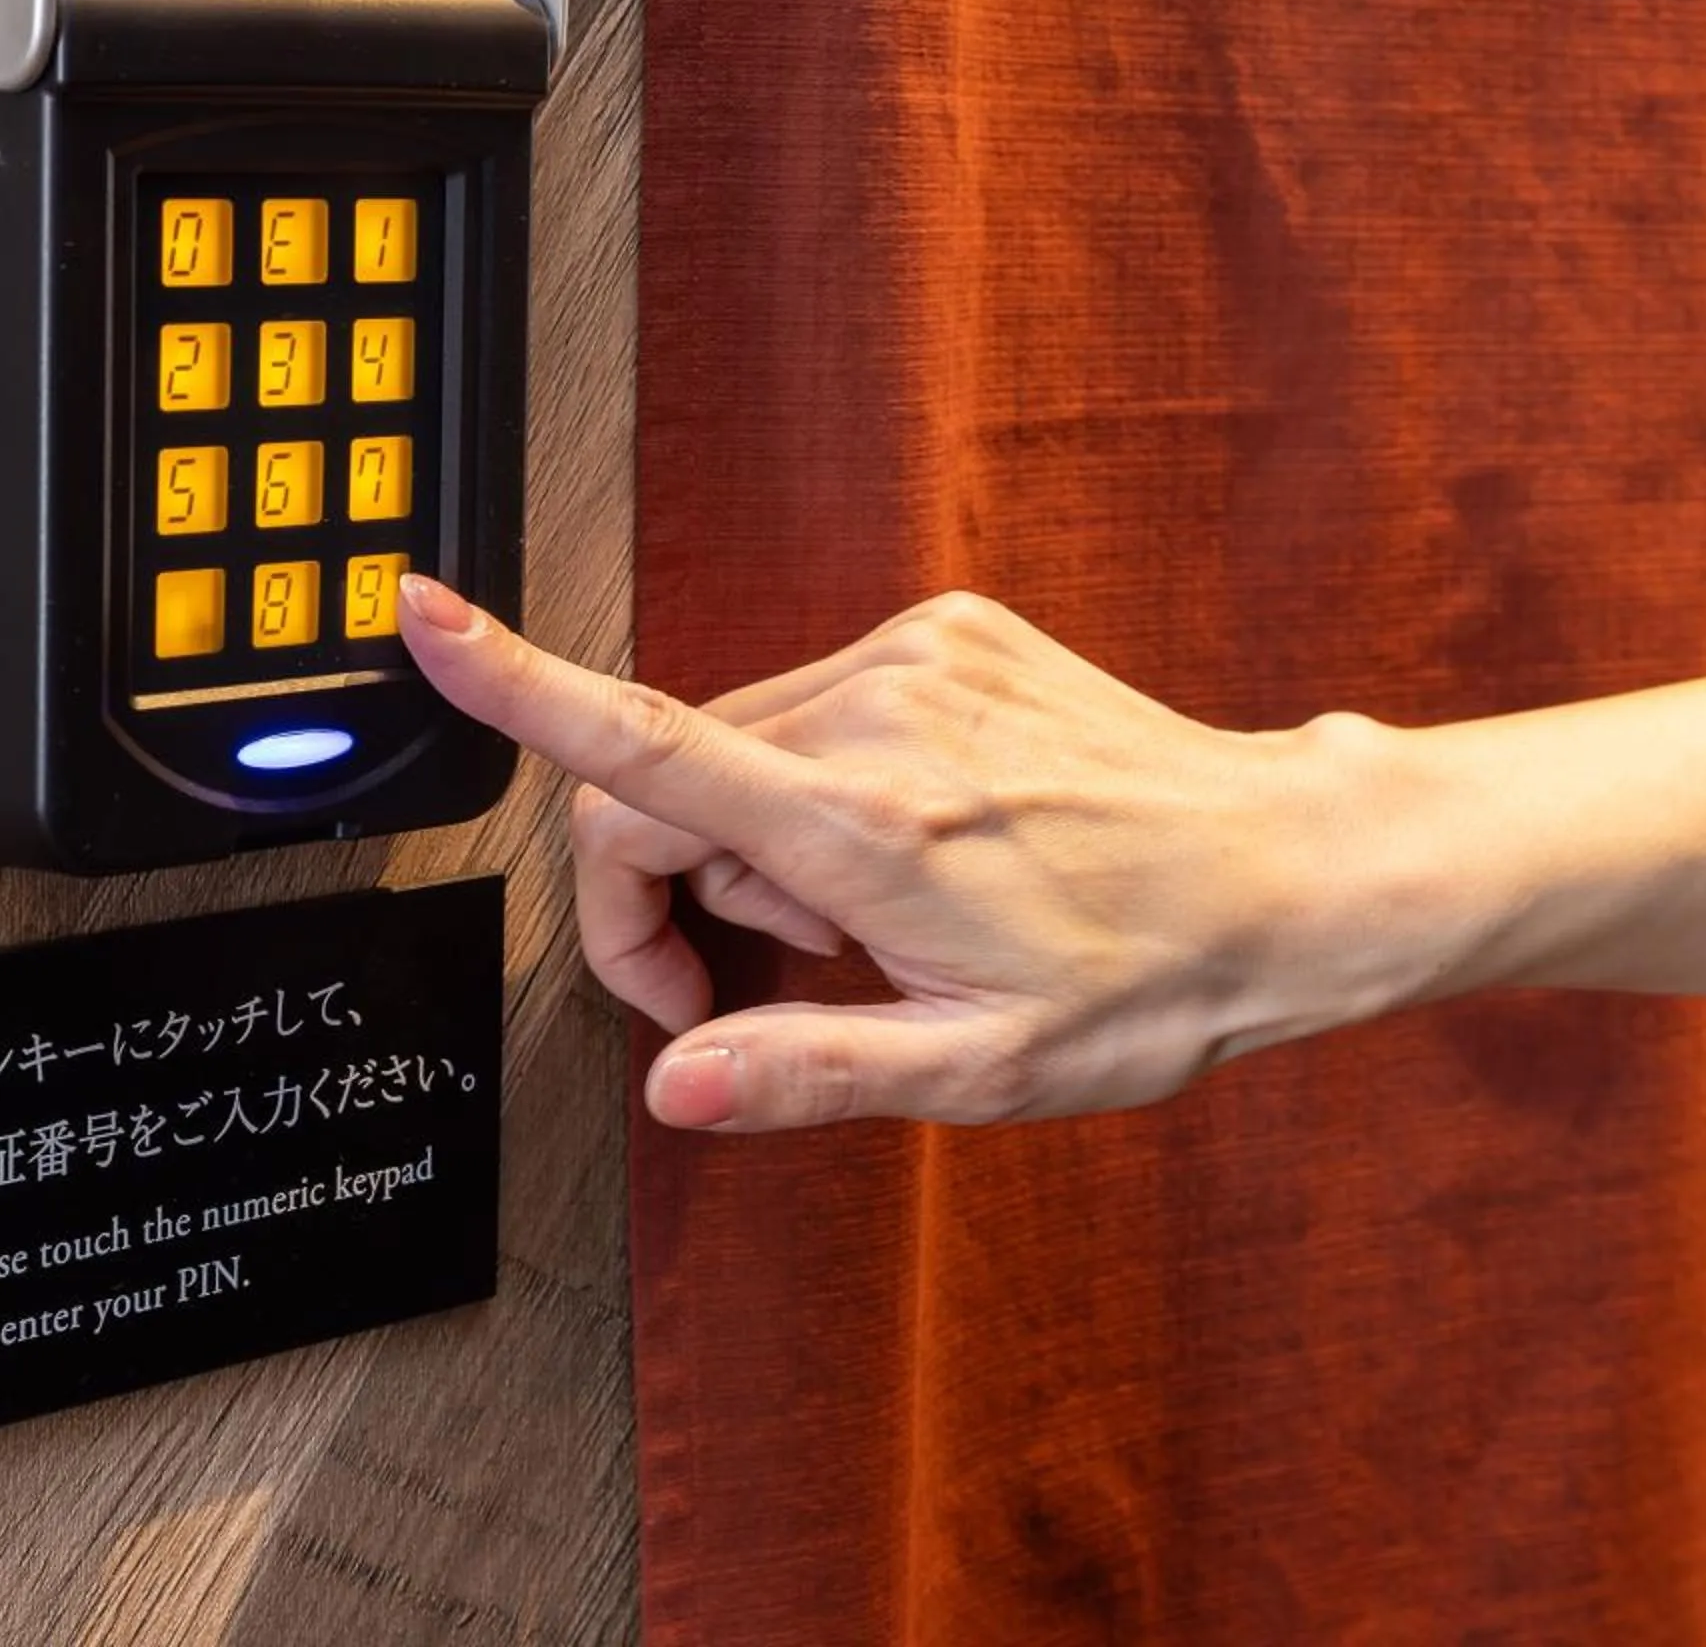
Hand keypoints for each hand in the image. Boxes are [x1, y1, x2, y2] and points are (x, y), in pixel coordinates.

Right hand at [395, 578, 1443, 1132]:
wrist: (1283, 871)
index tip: (422, 618)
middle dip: (670, 884)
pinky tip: (904, 836)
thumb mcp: (978, 1071)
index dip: (513, 683)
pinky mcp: (946, 627)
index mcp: (870, 826)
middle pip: (663, 775)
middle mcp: (881, 713)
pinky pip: (805, 697)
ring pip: (731, 735)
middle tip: (765, 976)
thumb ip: (808, 1070)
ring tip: (861, 909)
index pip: (647, 745)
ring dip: (747, 831)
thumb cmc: (1148, 980)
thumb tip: (678, 1087)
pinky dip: (810, 774)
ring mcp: (916, 654)